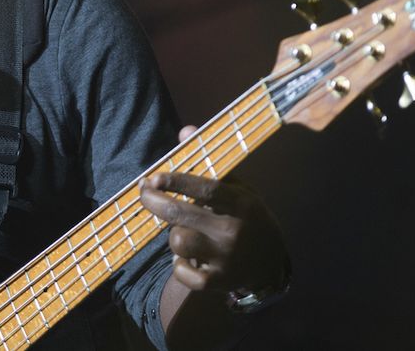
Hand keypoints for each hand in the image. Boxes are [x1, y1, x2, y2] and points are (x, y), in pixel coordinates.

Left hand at [138, 126, 287, 292]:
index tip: (154, 177)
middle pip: (179, 215)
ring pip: (177, 241)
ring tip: (185, 231)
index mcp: (240, 204)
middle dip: (153, 201)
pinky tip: (190, 259)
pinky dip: (180, 265)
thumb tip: (185, 130)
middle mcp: (232, 231)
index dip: (176, 181)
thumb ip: (210, 162)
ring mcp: (225, 259)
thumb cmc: (246, 217)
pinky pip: (182, 272)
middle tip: (144, 192)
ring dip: (174, 234)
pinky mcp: (217, 283)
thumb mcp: (238, 188)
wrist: (271, 265)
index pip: (204, 189)